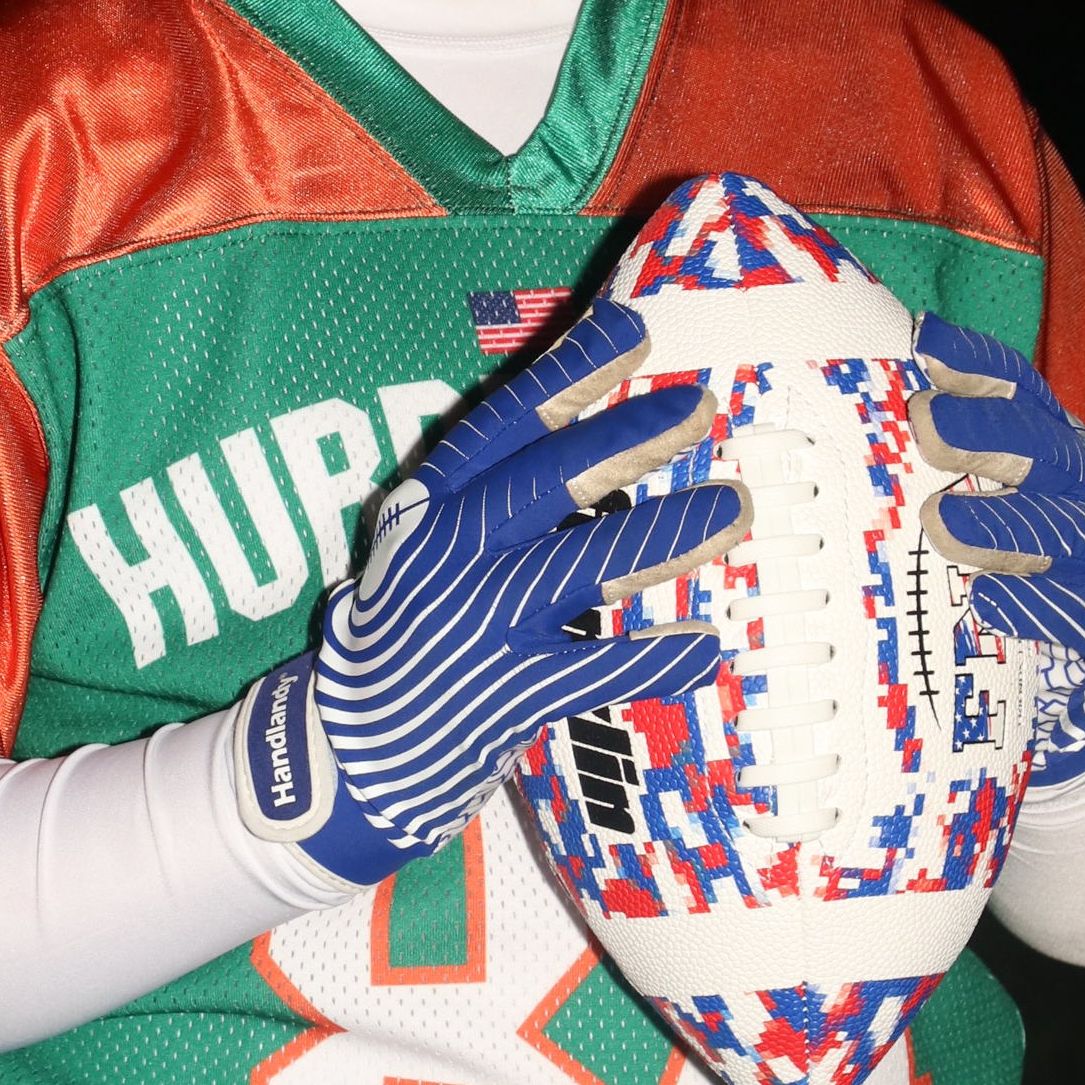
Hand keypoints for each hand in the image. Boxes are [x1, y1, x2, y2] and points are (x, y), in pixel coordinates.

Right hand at [236, 297, 749, 882]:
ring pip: (581, 566)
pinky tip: (705, 643)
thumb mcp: (419, 544)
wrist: (348, 752)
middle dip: (628, 437)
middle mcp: (448, 554)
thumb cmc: (404, 630)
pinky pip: (595, 671)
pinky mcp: (505, 696)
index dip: (567, 373)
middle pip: (545, 481)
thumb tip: (594, 428)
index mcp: (427, 506)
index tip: (631, 332)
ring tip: (735, 507)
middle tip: (700, 408)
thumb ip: (487, 493)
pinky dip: (653, 658)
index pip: (501, 423)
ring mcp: (477, 624)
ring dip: (665, 532)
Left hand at [910, 314, 1084, 784]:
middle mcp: (1081, 484)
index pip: (1014, 388)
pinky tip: (987, 602)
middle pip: (1041, 447)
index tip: (922, 344)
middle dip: (984, 431)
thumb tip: (828, 416)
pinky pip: (1073, 612)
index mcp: (1046, 438)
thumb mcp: (965, 492)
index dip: (973, 364)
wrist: (1066, 652)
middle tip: (924, 425)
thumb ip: (921, 455)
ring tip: (942, 522)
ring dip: (1001, 524)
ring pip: (1060, 528)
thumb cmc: (995, 553)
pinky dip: (1031, 606)